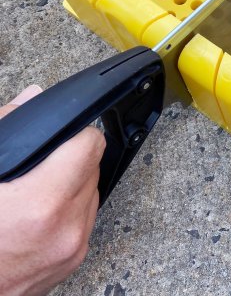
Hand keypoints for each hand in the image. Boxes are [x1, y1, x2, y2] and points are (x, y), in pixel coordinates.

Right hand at [0, 86, 105, 295]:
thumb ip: (5, 127)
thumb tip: (33, 98)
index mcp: (41, 204)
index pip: (90, 145)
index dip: (76, 132)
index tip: (64, 133)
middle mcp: (66, 228)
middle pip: (93, 167)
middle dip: (70, 158)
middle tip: (38, 164)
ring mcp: (74, 247)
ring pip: (93, 191)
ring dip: (72, 183)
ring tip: (35, 189)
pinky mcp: (75, 259)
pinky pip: (86, 217)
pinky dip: (69, 208)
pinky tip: (39, 211)